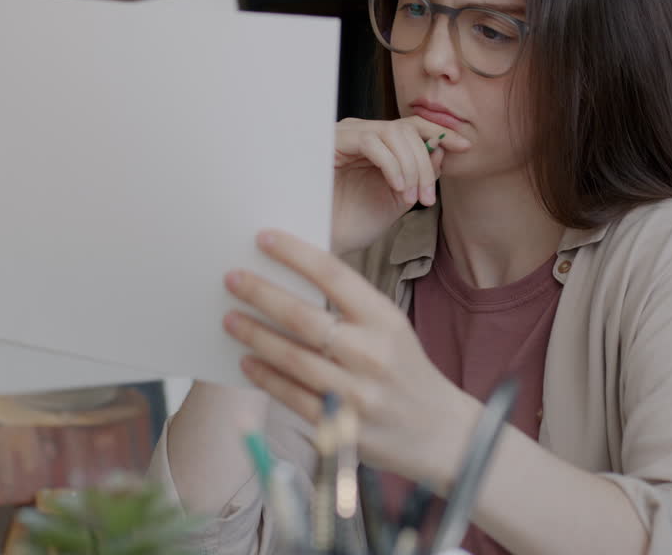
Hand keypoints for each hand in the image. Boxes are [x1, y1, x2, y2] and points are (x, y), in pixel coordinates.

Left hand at [223, 229, 475, 486]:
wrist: (441, 434)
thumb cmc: (406, 371)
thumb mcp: (391, 328)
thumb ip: (351, 307)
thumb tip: (292, 279)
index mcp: (385, 319)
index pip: (334, 275)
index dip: (295, 253)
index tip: (263, 237)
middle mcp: (371, 353)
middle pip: (304, 317)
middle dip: (261, 294)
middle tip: (232, 278)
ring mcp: (355, 393)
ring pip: (292, 357)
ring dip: (255, 335)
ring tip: (230, 318)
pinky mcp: (340, 427)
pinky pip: (291, 396)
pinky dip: (265, 376)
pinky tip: (247, 360)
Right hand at [332, 117, 470, 254]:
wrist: (326, 241)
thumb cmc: (357, 222)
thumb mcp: (400, 197)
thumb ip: (421, 172)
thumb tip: (442, 147)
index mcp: (377, 143)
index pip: (412, 126)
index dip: (441, 133)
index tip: (467, 147)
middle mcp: (360, 133)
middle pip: (407, 129)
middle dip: (425, 163)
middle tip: (428, 197)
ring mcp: (345, 135)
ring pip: (393, 133)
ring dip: (411, 167)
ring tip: (411, 198)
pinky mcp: (331, 142)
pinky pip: (371, 142)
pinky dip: (392, 165)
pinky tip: (397, 189)